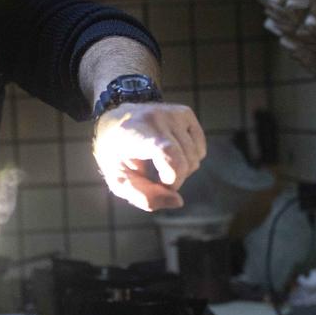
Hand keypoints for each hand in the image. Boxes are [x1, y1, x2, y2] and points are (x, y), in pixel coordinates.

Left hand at [92, 101, 206, 211]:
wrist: (115, 120)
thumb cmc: (116, 154)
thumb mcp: (118, 179)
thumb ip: (144, 196)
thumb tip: (178, 201)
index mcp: (135, 132)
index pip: (167, 151)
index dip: (172, 177)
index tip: (162, 184)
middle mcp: (156, 117)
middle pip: (185, 161)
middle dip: (176, 180)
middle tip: (157, 178)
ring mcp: (173, 113)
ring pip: (196, 156)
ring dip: (183, 170)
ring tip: (162, 166)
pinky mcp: (185, 113)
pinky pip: (200, 148)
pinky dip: (191, 158)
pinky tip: (173, 155)